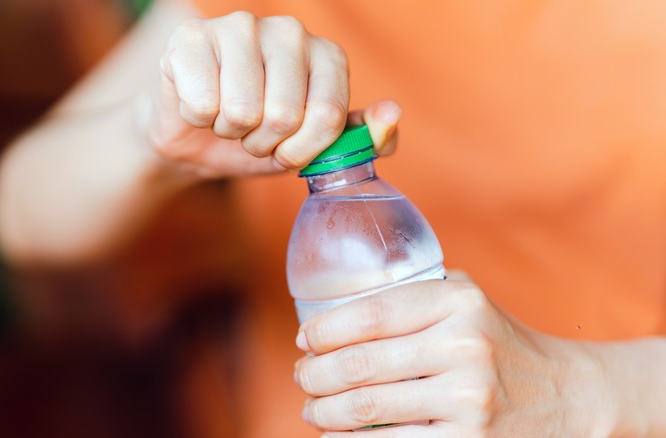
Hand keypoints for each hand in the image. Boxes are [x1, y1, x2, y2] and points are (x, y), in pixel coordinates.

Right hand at [141, 11, 401, 178]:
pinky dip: (199, 119)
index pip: (329, 116)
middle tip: (252, 134)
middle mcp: (289, 32)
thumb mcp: (315, 150)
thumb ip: (360, 139)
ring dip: (231, 132)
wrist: (196, 137)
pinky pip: (203, 104)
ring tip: (227, 119)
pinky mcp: (192, 37)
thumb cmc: (261, 139)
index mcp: (326, 55)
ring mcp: (240, 27)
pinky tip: (199, 105)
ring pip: (243, 111)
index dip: (302, 152)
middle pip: (285, 115)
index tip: (287, 152)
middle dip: (263, 143)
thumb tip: (390, 114)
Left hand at [293, 274, 610, 435]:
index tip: (305, 339)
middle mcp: (465, 346)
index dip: (324, 329)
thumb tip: (335, 312)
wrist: (568, 395)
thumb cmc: (499, 342)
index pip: (371, 312)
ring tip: (312, 407)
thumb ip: (415, 294)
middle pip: (360, 363)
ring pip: (366, 406)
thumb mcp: (468, 300)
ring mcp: (469, 398)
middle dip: (314, 374)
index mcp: (459, 302)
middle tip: (303, 377)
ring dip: (324, 409)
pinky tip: (334, 435)